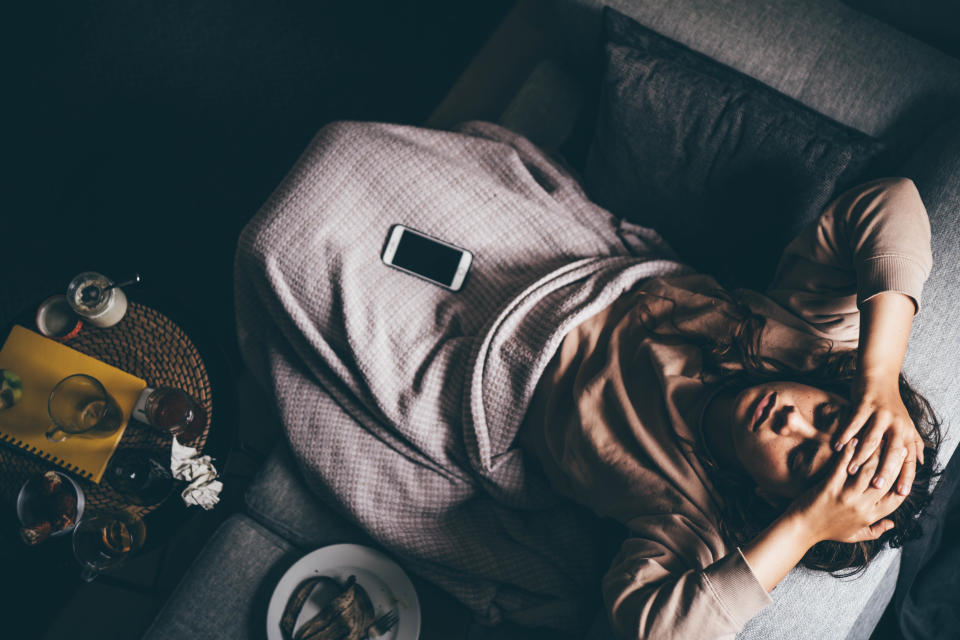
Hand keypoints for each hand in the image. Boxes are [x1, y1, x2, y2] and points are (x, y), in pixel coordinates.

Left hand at [789, 441, 906, 543]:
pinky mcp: (829, 487)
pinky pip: (842, 466)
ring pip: (866, 470)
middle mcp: (861, 506)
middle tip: (896, 444)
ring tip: (878, 438)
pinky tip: (853, 441)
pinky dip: (848, 452)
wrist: (801, 529)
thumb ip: (875, 530)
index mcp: (870, 516)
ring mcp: (845, 496)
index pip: (895, 498)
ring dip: (873, 452)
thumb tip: (892, 523)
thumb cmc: (827, 531)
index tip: (906, 465)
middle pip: (884, 480)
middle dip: (892, 461)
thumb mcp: (854, 536)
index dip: (903, 481)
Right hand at [833, 378, 921, 495]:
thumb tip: (920, 461)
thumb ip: (913, 442)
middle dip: (885, 471)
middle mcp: (897, 424)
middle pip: (893, 452)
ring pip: (872, 440)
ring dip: (861, 456)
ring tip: (851, 471)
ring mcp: (881, 414)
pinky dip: (845, 435)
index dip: (907, 477)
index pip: (909, 459)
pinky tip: (837, 447)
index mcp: (906, 431)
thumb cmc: (890, 401)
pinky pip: (854, 423)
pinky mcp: (865, 404)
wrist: (879, 374)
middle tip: (876, 488)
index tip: (901, 495)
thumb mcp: (905, 423)